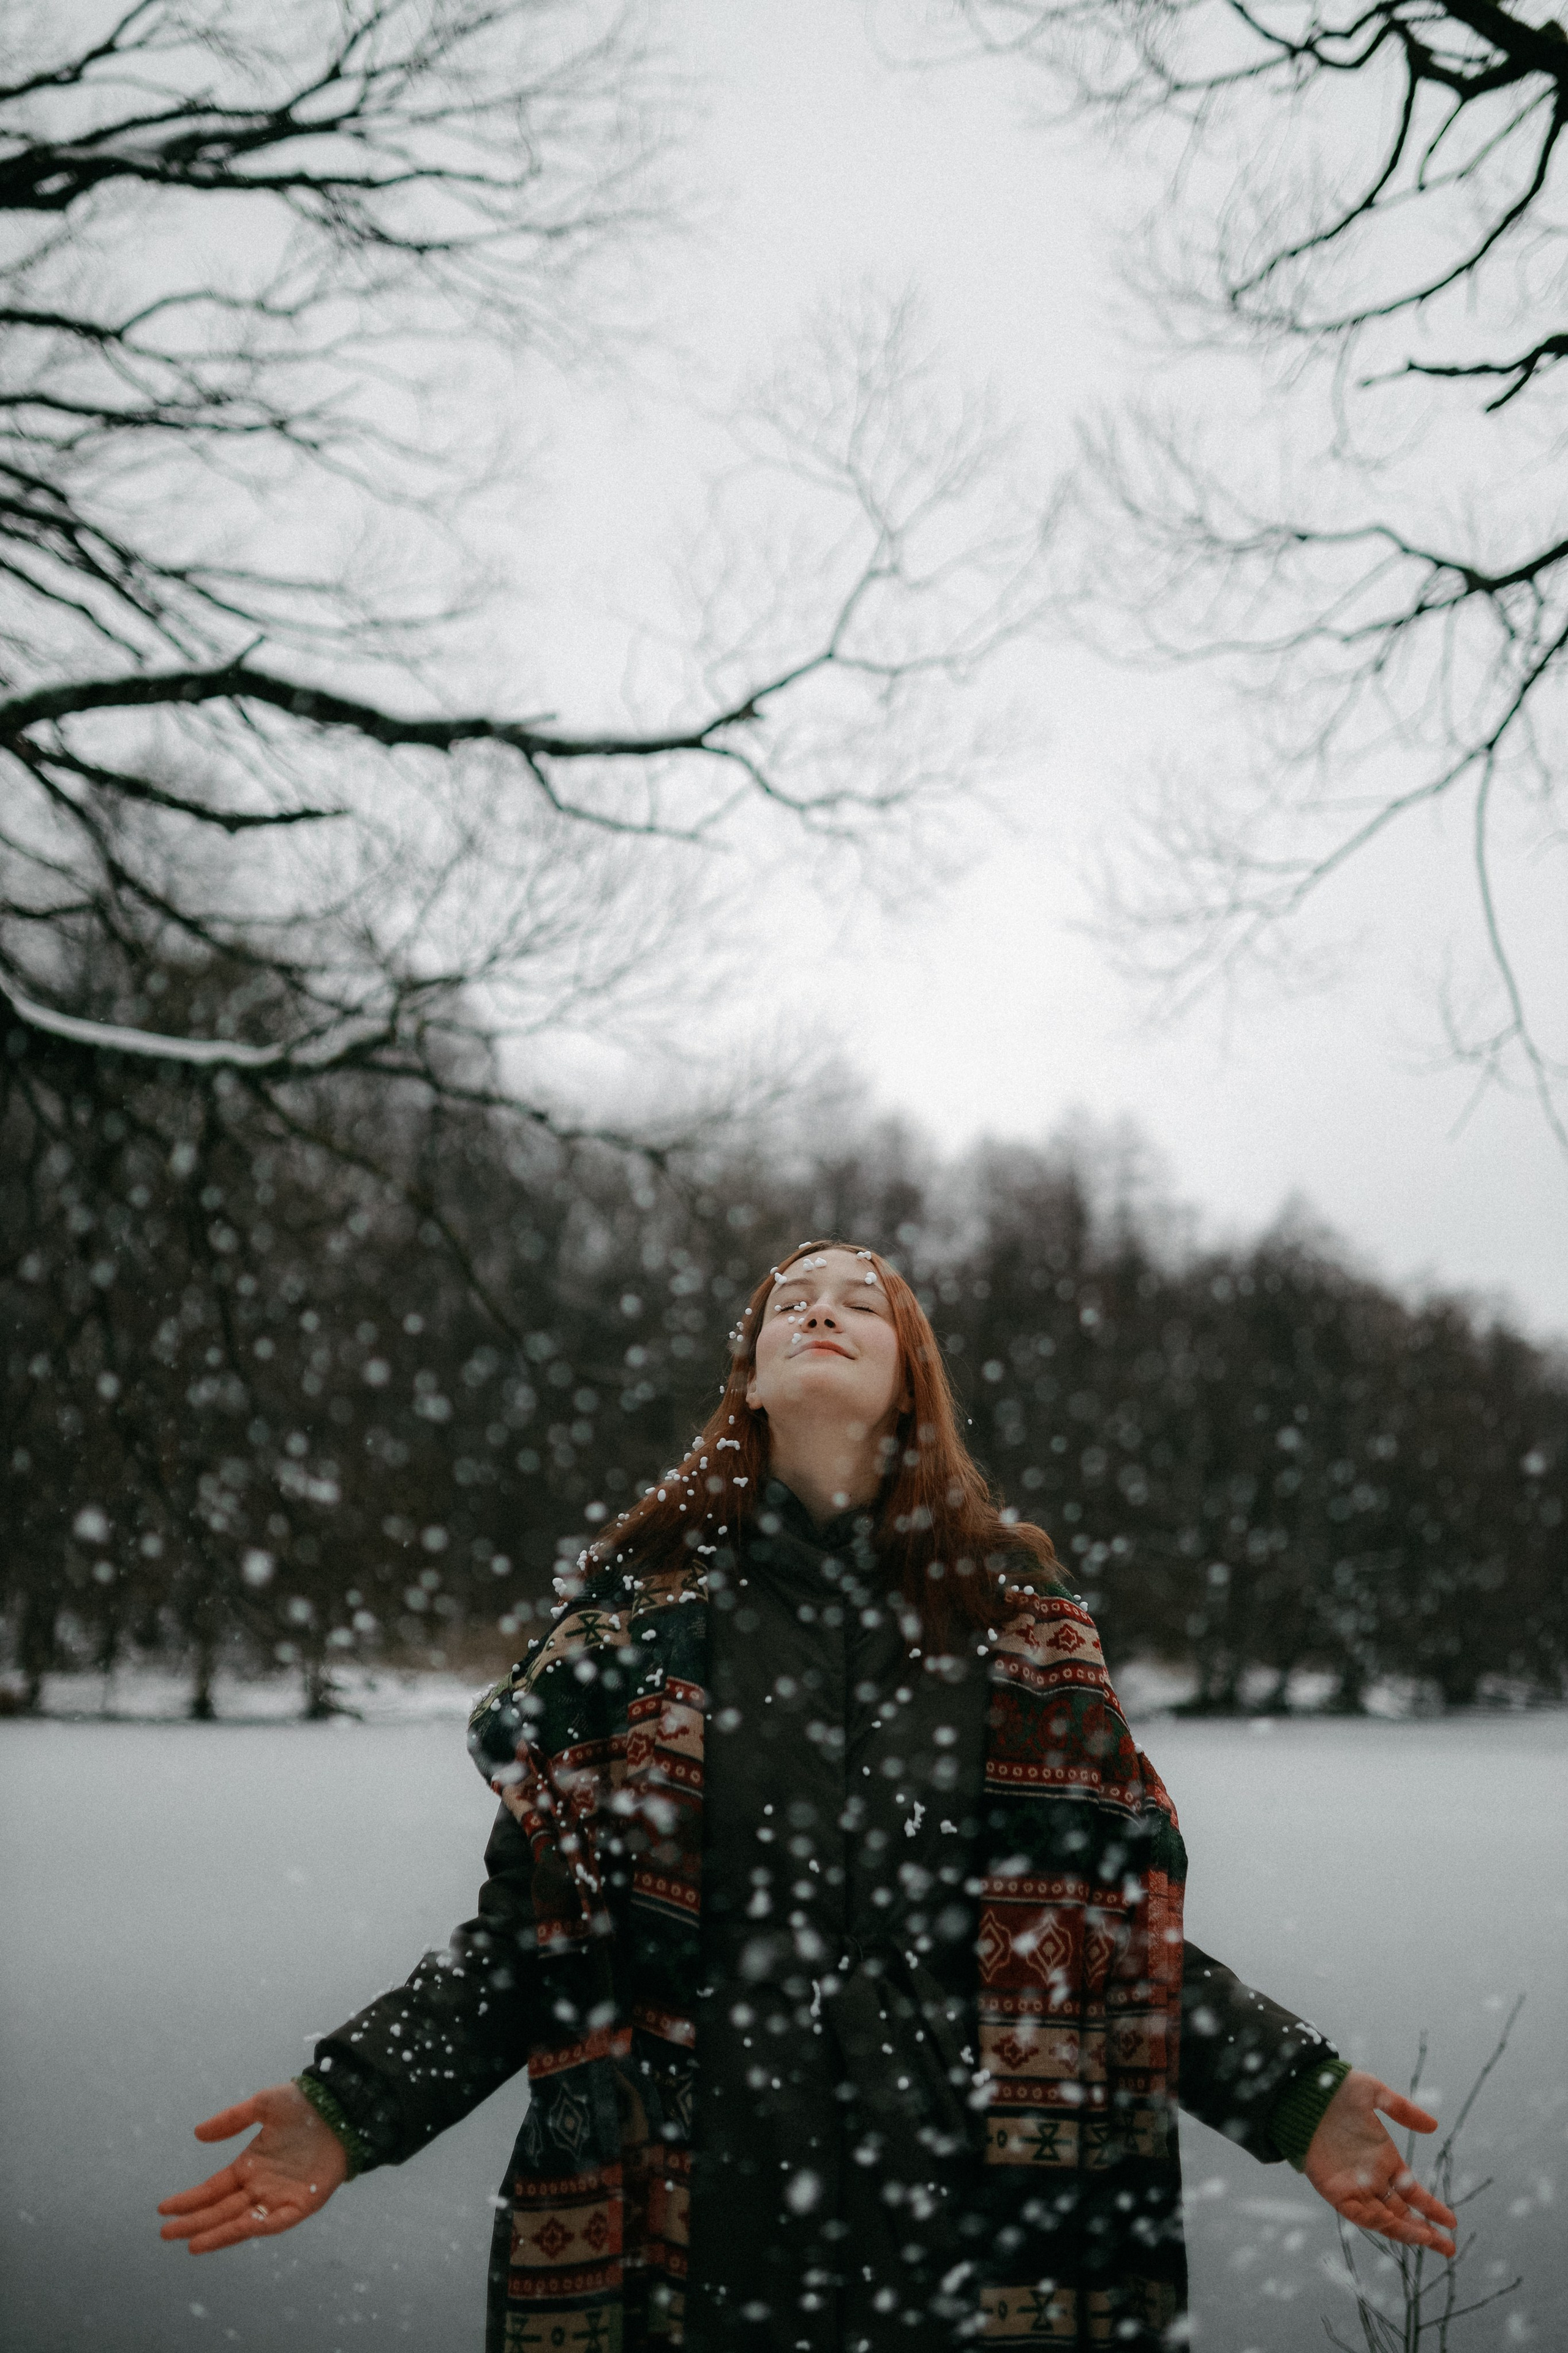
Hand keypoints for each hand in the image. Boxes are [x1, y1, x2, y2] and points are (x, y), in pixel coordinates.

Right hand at [158, 2082, 347, 2253]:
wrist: (342, 2106)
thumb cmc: (304, 2104)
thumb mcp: (263, 2105)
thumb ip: (232, 2119)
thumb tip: (197, 2133)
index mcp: (250, 2165)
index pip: (213, 2189)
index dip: (190, 2200)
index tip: (164, 2209)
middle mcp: (261, 2185)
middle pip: (222, 2209)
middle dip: (194, 2222)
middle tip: (166, 2233)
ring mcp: (281, 2196)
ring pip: (243, 2221)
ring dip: (219, 2233)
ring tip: (192, 2244)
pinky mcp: (304, 2203)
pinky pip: (278, 2220)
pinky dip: (260, 2226)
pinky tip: (242, 2229)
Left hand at [1303, 2069, 1456, 2256]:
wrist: (1301, 2089)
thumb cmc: (1336, 2088)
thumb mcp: (1374, 2093)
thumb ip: (1402, 2109)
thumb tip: (1433, 2125)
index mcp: (1384, 2159)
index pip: (1413, 2192)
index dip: (1432, 2208)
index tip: (1451, 2222)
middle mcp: (1371, 2177)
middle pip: (1402, 2212)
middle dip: (1425, 2232)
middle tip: (1449, 2248)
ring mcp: (1353, 2185)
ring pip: (1383, 2218)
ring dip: (1405, 2231)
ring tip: (1428, 2240)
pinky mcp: (1333, 2188)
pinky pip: (1356, 2212)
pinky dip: (1373, 2221)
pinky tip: (1390, 2224)